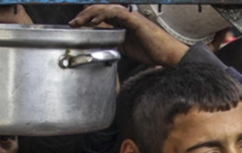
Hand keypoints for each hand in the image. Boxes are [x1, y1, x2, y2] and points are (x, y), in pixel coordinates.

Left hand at [69, 5, 187, 65]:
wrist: (168, 55)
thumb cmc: (153, 52)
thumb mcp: (126, 48)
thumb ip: (115, 42)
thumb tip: (101, 44)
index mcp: (124, 23)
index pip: (102, 16)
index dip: (88, 18)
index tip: (76, 25)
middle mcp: (126, 17)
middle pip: (101, 10)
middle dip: (85, 15)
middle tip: (73, 23)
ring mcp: (131, 17)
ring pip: (106, 9)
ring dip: (91, 14)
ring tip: (79, 21)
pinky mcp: (135, 21)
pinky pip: (116, 13)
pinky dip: (104, 15)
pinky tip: (95, 21)